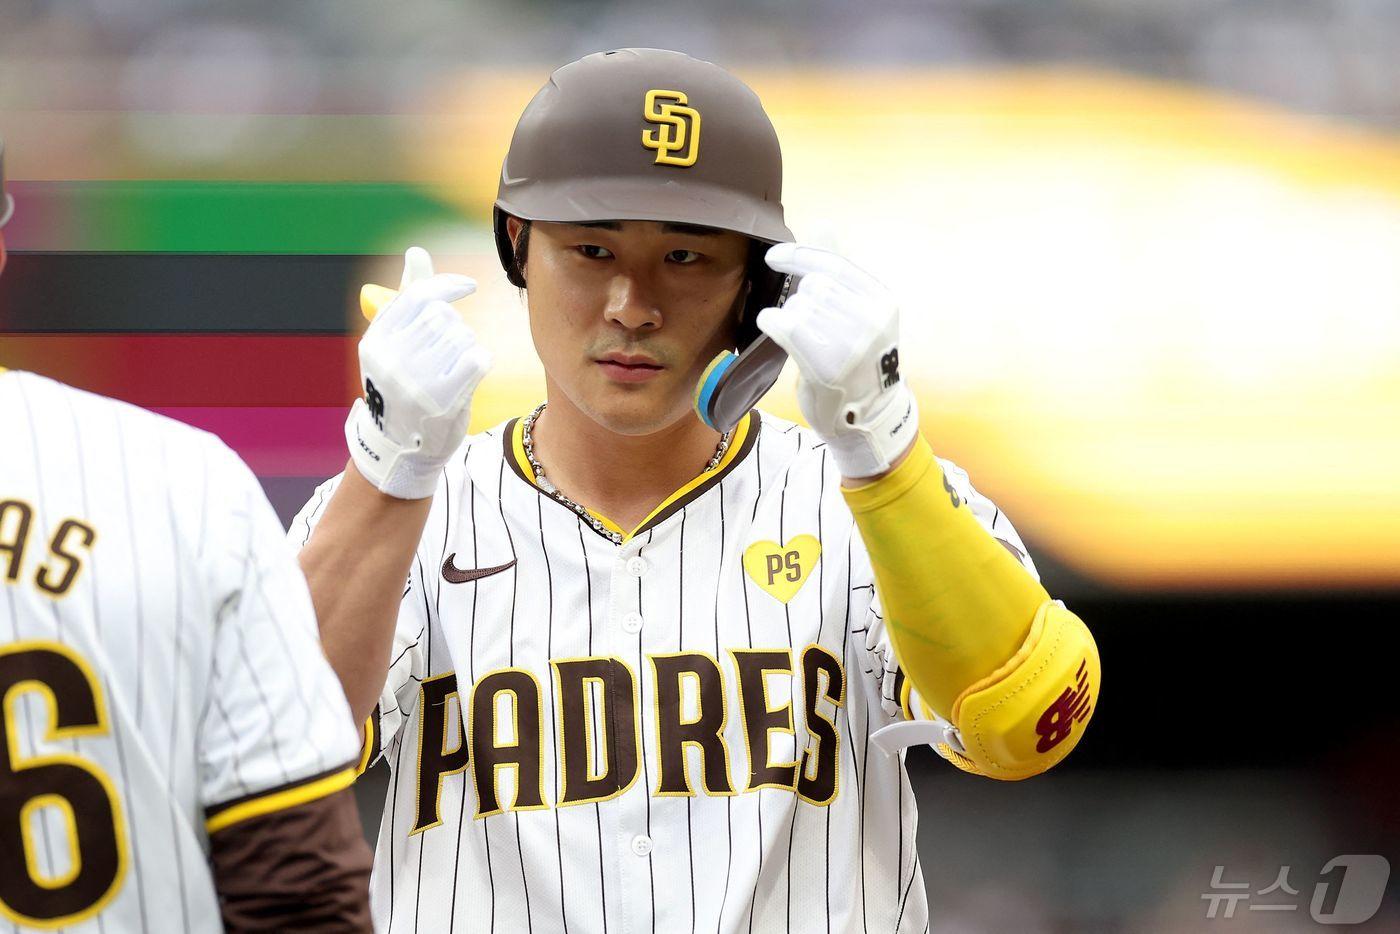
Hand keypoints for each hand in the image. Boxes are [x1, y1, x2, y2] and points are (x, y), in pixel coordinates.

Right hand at [346, 247, 491, 498]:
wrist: (401, 448)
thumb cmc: (402, 387)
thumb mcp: (395, 343)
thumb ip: (408, 297)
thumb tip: (416, 253)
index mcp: (376, 340)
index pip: (418, 295)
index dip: (447, 285)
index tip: (468, 286)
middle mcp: (391, 359)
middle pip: (444, 317)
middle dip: (454, 329)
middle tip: (445, 354)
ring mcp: (415, 381)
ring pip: (463, 337)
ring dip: (466, 348)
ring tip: (451, 370)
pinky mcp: (442, 400)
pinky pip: (477, 358)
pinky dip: (479, 363)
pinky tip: (467, 377)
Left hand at [756, 244, 918, 478]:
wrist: (864, 417)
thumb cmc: (855, 360)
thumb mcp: (858, 312)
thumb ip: (839, 269)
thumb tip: (824, 224)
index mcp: (881, 301)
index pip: (833, 264)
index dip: (798, 254)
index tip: (773, 256)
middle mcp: (871, 320)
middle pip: (814, 286)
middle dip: (799, 299)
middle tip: (805, 323)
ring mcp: (852, 344)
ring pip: (798, 306)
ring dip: (789, 315)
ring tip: (800, 336)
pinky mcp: (827, 365)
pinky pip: (786, 325)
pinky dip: (772, 322)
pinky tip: (772, 326)